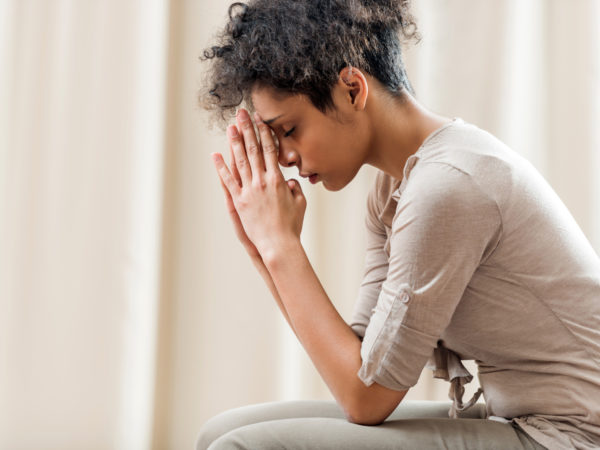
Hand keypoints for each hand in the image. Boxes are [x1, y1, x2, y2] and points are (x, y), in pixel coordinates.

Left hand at [211, 109, 306, 257]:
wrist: (278, 244)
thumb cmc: (291, 227)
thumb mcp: (300, 204)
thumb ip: (296, 190)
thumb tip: (291, 183)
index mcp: (278, 180)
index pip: (270, 150)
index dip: (264, 133)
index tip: (260, 119)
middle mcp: (262, 181)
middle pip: (253, 149)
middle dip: (248, 129)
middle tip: (242, 114)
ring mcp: (249, 190)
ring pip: (240, 161)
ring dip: (234, 142)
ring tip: (230, 127)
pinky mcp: (239, 202)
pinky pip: (228, 181)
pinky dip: (221, 167)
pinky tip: (216, 155)